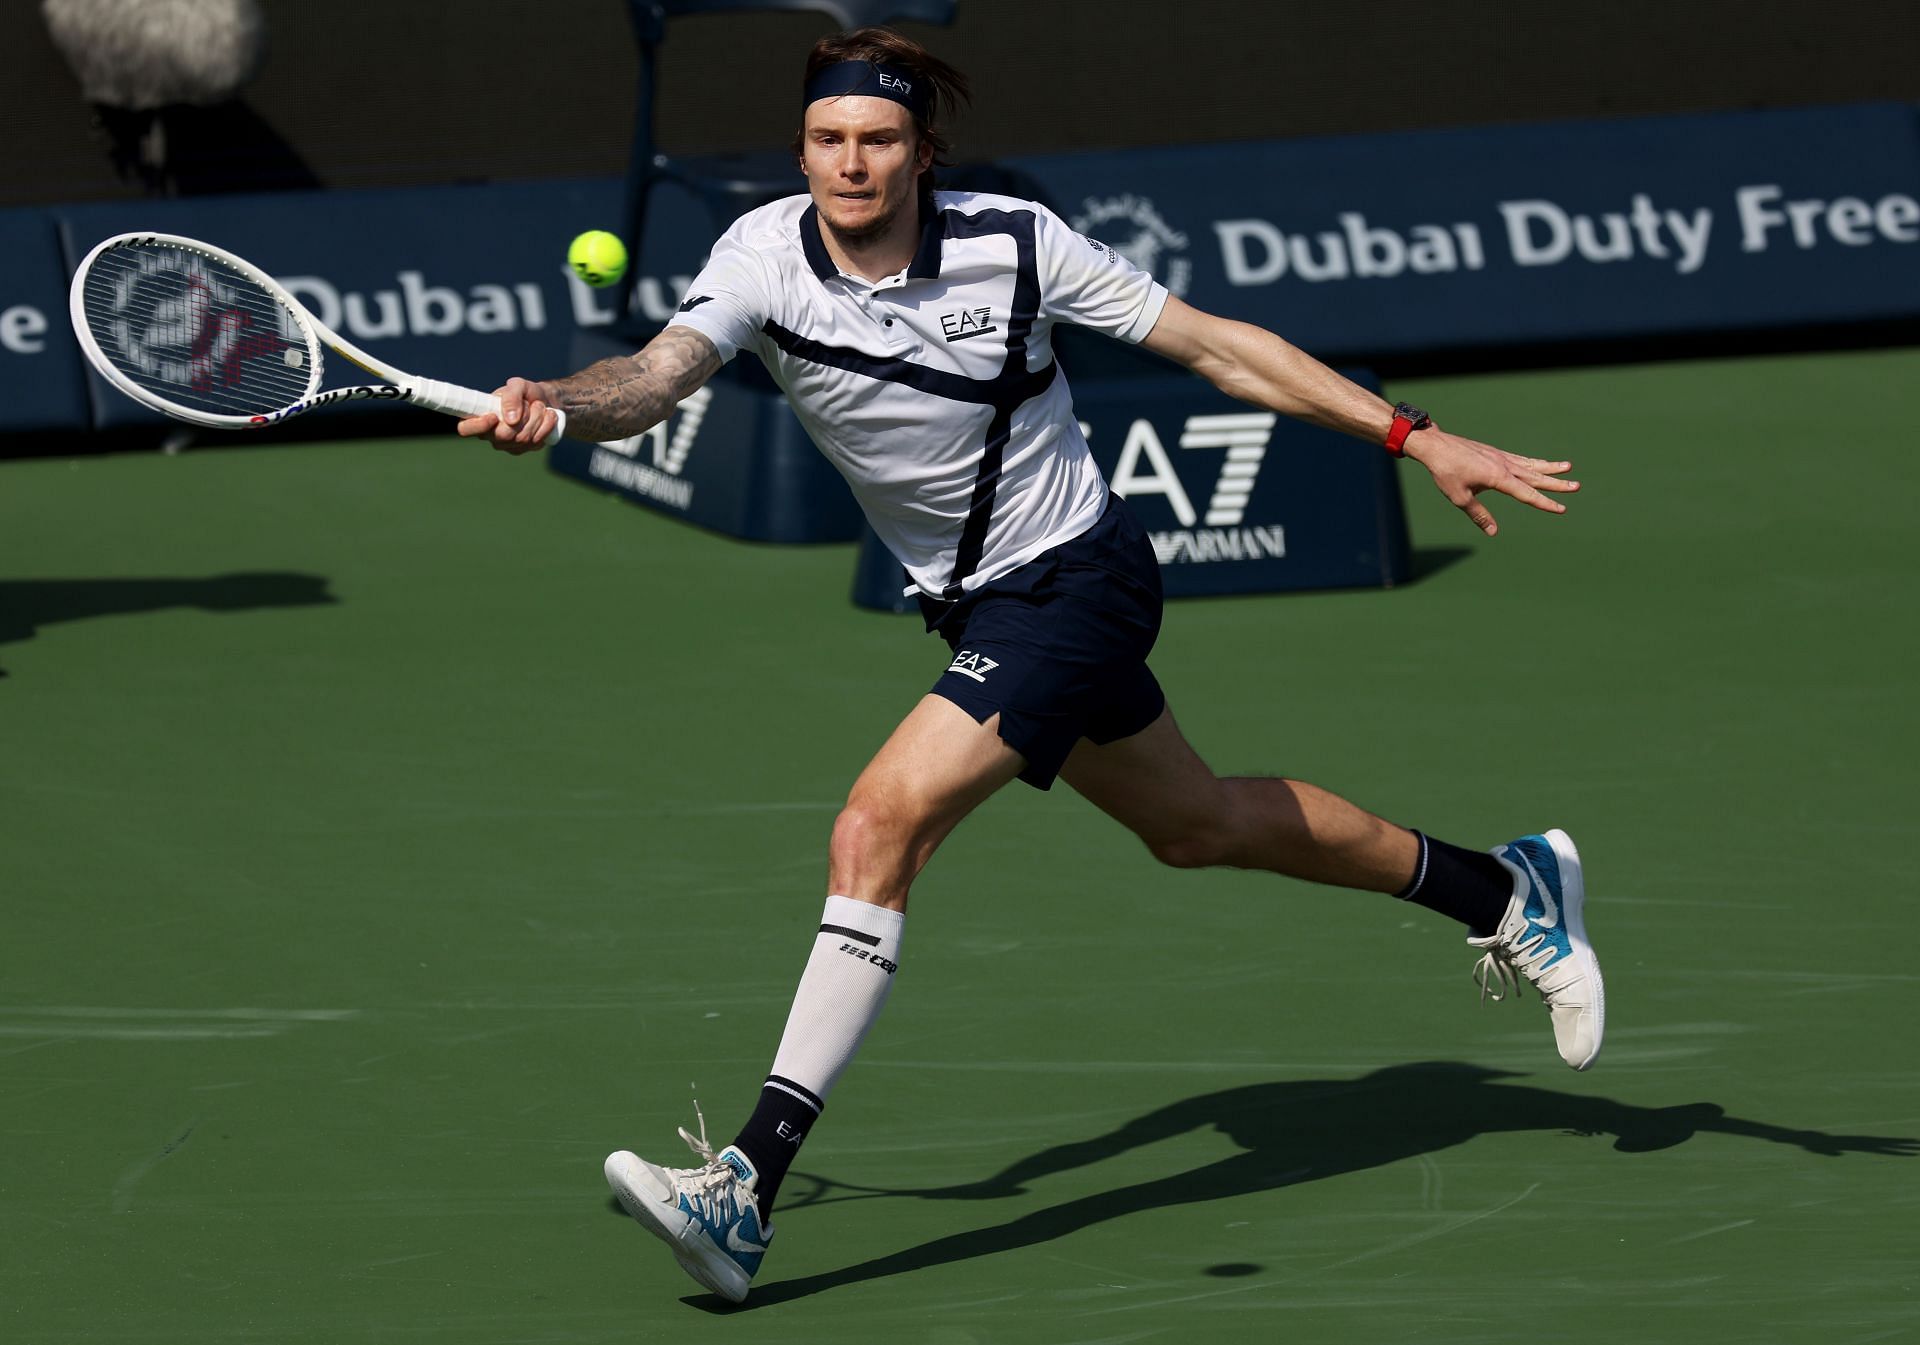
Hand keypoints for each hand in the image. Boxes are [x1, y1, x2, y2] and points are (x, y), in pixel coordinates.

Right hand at [455, 377, 559, 453]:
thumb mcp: (519, 385)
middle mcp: (489, 434)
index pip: (465, 428)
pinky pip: (535, 443)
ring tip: (539, 407)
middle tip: (530, 404)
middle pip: (503, 435)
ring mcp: (506, 444)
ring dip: (537, 419)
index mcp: (479, 415)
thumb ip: (511, 396)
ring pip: (522, 439)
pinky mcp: (522, 450)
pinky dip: (545, 427)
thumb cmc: (525, 393)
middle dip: (523, 417)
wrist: (546, 402)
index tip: (494, 417)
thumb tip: (510, 419)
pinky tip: (546, 418)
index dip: (478, 425)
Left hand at [1404, 427, 1579, 535]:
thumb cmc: (1445, 472)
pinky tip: (1540, 465)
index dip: (1545, 503)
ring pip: (1531, 465)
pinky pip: (1520, 460)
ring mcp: (1501, 457)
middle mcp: (1504, 465)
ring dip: (1550, 468)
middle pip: (1536, 477)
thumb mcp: (1460, 497)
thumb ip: (1479, 515)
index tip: (1562, 509)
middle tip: (1577, 486)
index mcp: (1498, 477)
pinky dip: (1534, 463)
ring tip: (1568, 467)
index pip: (1527, 494)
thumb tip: (1494, 532)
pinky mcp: (1496, 453)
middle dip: (1557, 483)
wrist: (1436, 446)